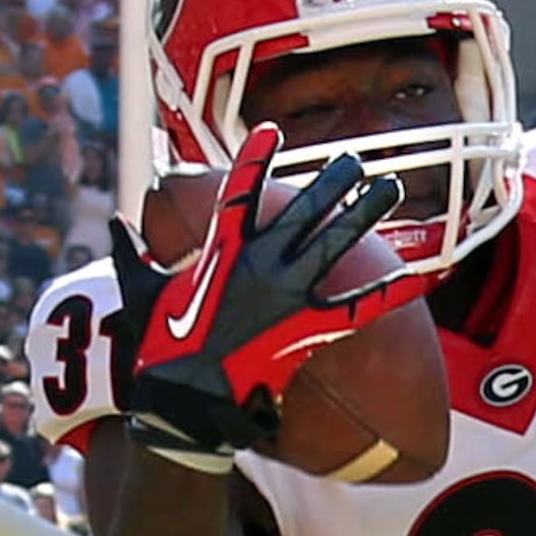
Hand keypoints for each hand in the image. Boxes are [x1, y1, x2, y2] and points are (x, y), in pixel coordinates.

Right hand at [111, 123, 415, 470]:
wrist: (183, 402)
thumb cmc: (158, 353)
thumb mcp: (138, 293)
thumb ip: (131, 255)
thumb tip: (116, 227)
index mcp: (220, 250)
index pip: (238, 191)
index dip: (256, 160)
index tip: (271, 132)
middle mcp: (259, 262)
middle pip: (303, 209)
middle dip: (331, 181)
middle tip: (355, 159)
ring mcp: (285, 292)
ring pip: (335, 242)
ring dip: (364, 213)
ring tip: (390, 187)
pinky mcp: (304, 328)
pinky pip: (356, 309)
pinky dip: (389, 294)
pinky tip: (420, 279)